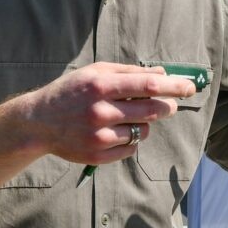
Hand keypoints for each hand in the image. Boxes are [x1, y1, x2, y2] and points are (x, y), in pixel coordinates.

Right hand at [10, 62, 195, 165]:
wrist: (38, 123)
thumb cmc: (70, 92)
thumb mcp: (95, 72)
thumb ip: (128, 72)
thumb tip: (162, 74)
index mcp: (101, 85)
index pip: (148, 85)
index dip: (174, 86)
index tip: (189, 87)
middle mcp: (101, 111)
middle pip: (151, 110)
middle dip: (168, 107)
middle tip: (170, 105)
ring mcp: (99, 136)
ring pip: (143, 131)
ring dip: (145, 124)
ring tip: (132, 118)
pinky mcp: (98, 155)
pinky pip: (131, 148)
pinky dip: (131, 140)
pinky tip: (118, 132)